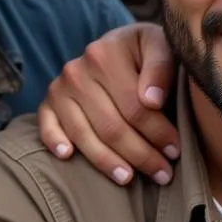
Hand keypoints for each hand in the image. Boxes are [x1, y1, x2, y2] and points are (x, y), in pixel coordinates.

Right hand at [37, 23, 179, 184]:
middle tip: (162, 175)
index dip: (157, 133)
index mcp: (106, 55)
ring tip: (129, 178)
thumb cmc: (146, 50)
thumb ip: (161, 68)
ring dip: (107, 161)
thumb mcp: (161, 46)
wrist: (120, 42)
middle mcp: (77, 70)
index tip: (175, 151)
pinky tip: (68, 157)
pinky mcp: (48, 101)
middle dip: (139, 155)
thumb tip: (152, 101)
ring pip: (83, 134)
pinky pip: (47, 126)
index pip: (134, 107)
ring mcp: (60, 87)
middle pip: (111, 126)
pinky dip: (55, 142)